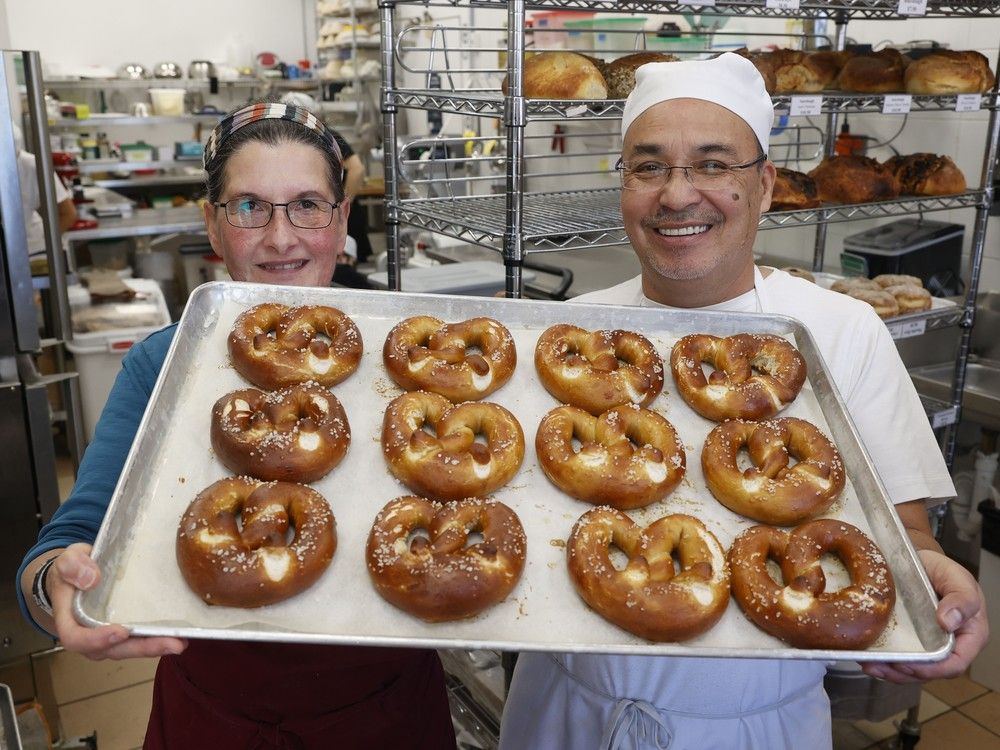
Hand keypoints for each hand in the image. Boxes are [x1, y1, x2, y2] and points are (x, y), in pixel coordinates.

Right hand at [50, 543, 187, 659]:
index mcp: (70, 620)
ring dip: (155, 647)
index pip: (76, 639)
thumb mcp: (68, 560)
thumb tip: (91, 579)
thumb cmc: (72, 569)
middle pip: (112, 650)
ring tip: (180, 643)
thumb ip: (73, 566)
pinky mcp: (125, 631)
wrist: (79, 573)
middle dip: (142, 648)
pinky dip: (158, 639)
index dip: (97, 640)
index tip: (121, 632)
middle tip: (170, 644)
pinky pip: (139, 640)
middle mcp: (89, 635)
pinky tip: (180, 636)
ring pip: (129, 648)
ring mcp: (108, 636)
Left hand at [862, 548, 987, 682]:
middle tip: (878, 666)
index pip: (955, 663)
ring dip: (889, 671)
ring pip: (912, 669)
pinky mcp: (910, 641)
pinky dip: (883, 661)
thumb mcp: (957, 578)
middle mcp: (950, 646)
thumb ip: (961, 599)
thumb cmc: (944, 571)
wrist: (921, 562)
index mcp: (970, 636)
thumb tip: (949, 622)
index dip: (931, 669)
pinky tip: (867, 658)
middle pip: (930, 671)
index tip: (907, 664)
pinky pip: (900, 657)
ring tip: (868, 665)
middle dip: (903, 673)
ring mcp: (928, 645)